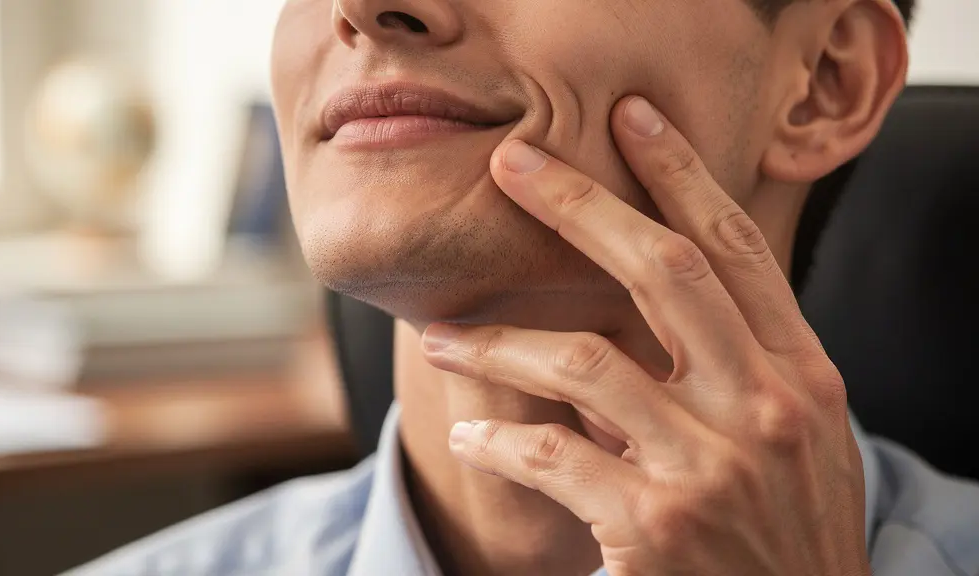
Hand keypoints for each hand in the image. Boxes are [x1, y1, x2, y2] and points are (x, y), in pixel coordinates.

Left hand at [421, 96, 869, 575]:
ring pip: (583, 361)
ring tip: (443, 337)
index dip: (683, 175)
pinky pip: (552, 453)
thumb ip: (738, 371)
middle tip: (513, 164)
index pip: (737, 251)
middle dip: (581, 204)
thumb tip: (633, 316)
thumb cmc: (789, 534)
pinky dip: (499, 439)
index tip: (634, 120)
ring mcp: (711, 466)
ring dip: (498, 343)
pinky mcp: (655, 524)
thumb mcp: (796, 442)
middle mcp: (765, 408)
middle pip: (663, 270)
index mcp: (802, 376)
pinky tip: (470, 436)